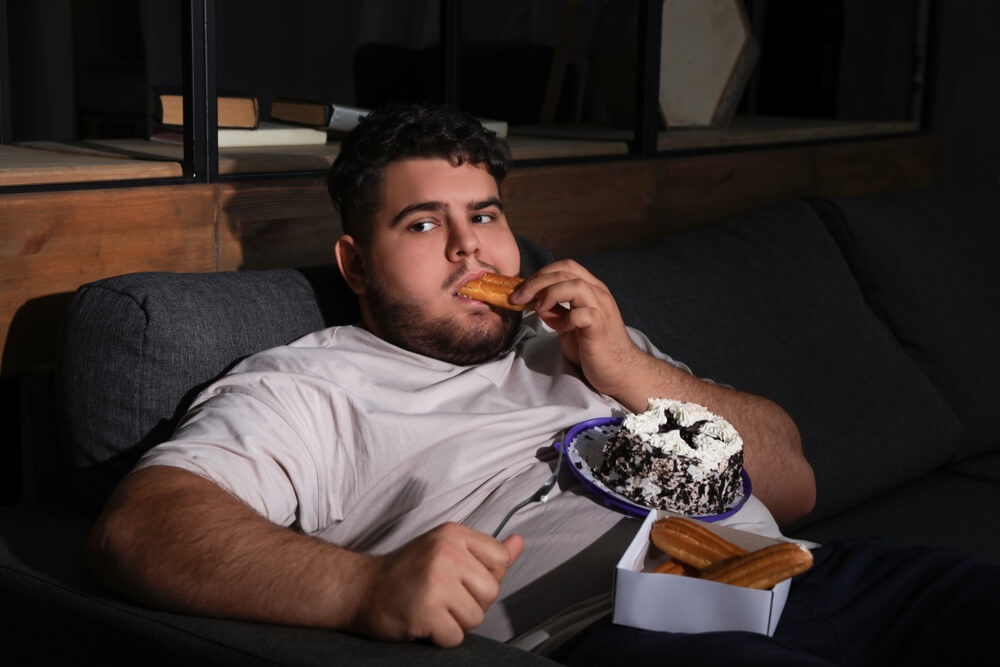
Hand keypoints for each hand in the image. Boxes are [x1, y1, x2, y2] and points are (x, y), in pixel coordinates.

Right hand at [352, 522, 522, 646]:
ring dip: (455, 622)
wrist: (360, 589)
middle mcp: (446, 553)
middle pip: (491, 592)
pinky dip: (440, 637)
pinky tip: (423, 621)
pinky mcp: (426, 611)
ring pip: (476, 617)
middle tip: (442, 597)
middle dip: (471, 603)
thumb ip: (484, 551)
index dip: (484, 577)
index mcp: (453, 534)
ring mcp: (435, 581)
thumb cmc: (406, 572)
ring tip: (432, 608)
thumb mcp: (446, 549)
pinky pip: (455, 637)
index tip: (460, 578)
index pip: (500, 559)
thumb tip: (519, 543)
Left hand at [512, 260, 645, 400]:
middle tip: (517, 298)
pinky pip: (580, 314)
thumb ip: (556, 312)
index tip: (522, 289)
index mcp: (591, 289)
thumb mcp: (569, 325)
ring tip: (538, 309)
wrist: (618, 371)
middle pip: (565, 271)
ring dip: (549, 294)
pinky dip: (565, 319)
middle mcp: (598, 293)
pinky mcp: (600, 326)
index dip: (541, 273)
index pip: (565, 266)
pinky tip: (561, 329)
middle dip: (536, 282)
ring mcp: (601, 308)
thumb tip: (537, 304)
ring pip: (574, 285)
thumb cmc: (594, 348)